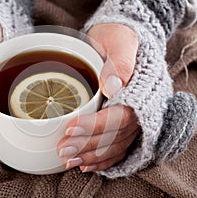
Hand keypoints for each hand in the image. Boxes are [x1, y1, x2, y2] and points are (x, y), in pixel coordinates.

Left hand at [57, 24, 139, 171]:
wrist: (119, 39)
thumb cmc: (117, 36)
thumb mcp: (117, 40)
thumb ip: (119, 61)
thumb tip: (113, 86)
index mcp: (138, 90)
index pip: (119, 116)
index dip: (95, 126)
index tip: (70, 128)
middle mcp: (138, 108)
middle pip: (115, 136)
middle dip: (87, 145)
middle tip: (63, 150)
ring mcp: (132, 117)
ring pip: (115, 145)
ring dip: (92, 156)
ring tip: (69, 161)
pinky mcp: (122, 122)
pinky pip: (118, 147)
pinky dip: (102, 159)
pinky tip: (86, 164)